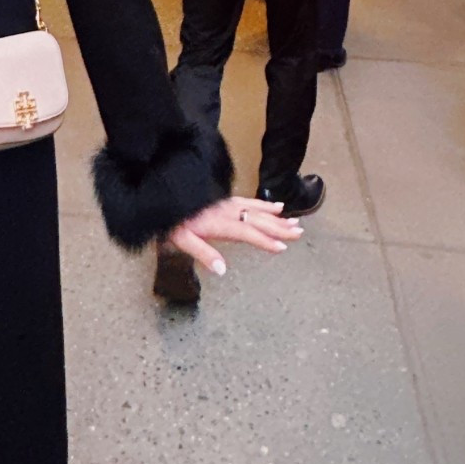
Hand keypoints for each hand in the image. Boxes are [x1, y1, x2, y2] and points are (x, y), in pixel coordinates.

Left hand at [168, 196, 302, 275]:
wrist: (166, 193)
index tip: (282, 247)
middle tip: (298, 232)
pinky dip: (265, 205)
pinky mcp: (226, 200)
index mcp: (218, 223)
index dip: (264, 241)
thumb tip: (222, 270)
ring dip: (276, 218)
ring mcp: (228, 204)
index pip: (246, 232)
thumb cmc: (172, 220)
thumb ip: (202, 253)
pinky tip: (276, 207)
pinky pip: (250, 202)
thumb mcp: (181, 239)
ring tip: (294, 222)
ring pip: (256, 210)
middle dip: (279, 227)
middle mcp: (227, 212)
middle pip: (256, 220)